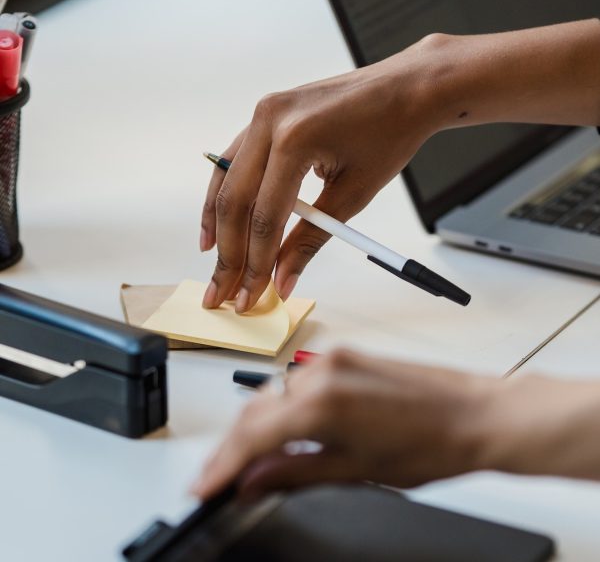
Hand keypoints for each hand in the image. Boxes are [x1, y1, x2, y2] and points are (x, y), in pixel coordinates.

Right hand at [191, 349, 492, 500]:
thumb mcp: (356, 471)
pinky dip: (284, 407)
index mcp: (323, 401)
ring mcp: (333, 359)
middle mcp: (322, 371)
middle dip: (234, 446)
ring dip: (257, 426)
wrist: (474, 413)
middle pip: (255, 411)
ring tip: (250, 460)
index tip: (205, 484)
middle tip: (223, 477)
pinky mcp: (344, 356)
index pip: (252, 435)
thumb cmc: (432, 443)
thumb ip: (294, 472)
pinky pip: (297, 382)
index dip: (222, 465)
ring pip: (273, 395)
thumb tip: (255, 479)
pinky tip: (283, 430)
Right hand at [200, 41, 440, 311]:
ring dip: (218, 224)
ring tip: (212, 260)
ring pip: (226, 181)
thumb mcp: (353, 194)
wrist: (406, 89)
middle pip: (235, 201)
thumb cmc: (390, 133)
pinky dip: (226, 193)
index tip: (252, 294)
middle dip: (229, 253)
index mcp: (295, 139)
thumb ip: (310, 240)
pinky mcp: (265, 115)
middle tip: (223, 290)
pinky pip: (235, 160)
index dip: (256, 263)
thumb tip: (283, 277)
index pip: (265, 217)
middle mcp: (269, 121)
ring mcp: (263, 113)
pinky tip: (219, 219)